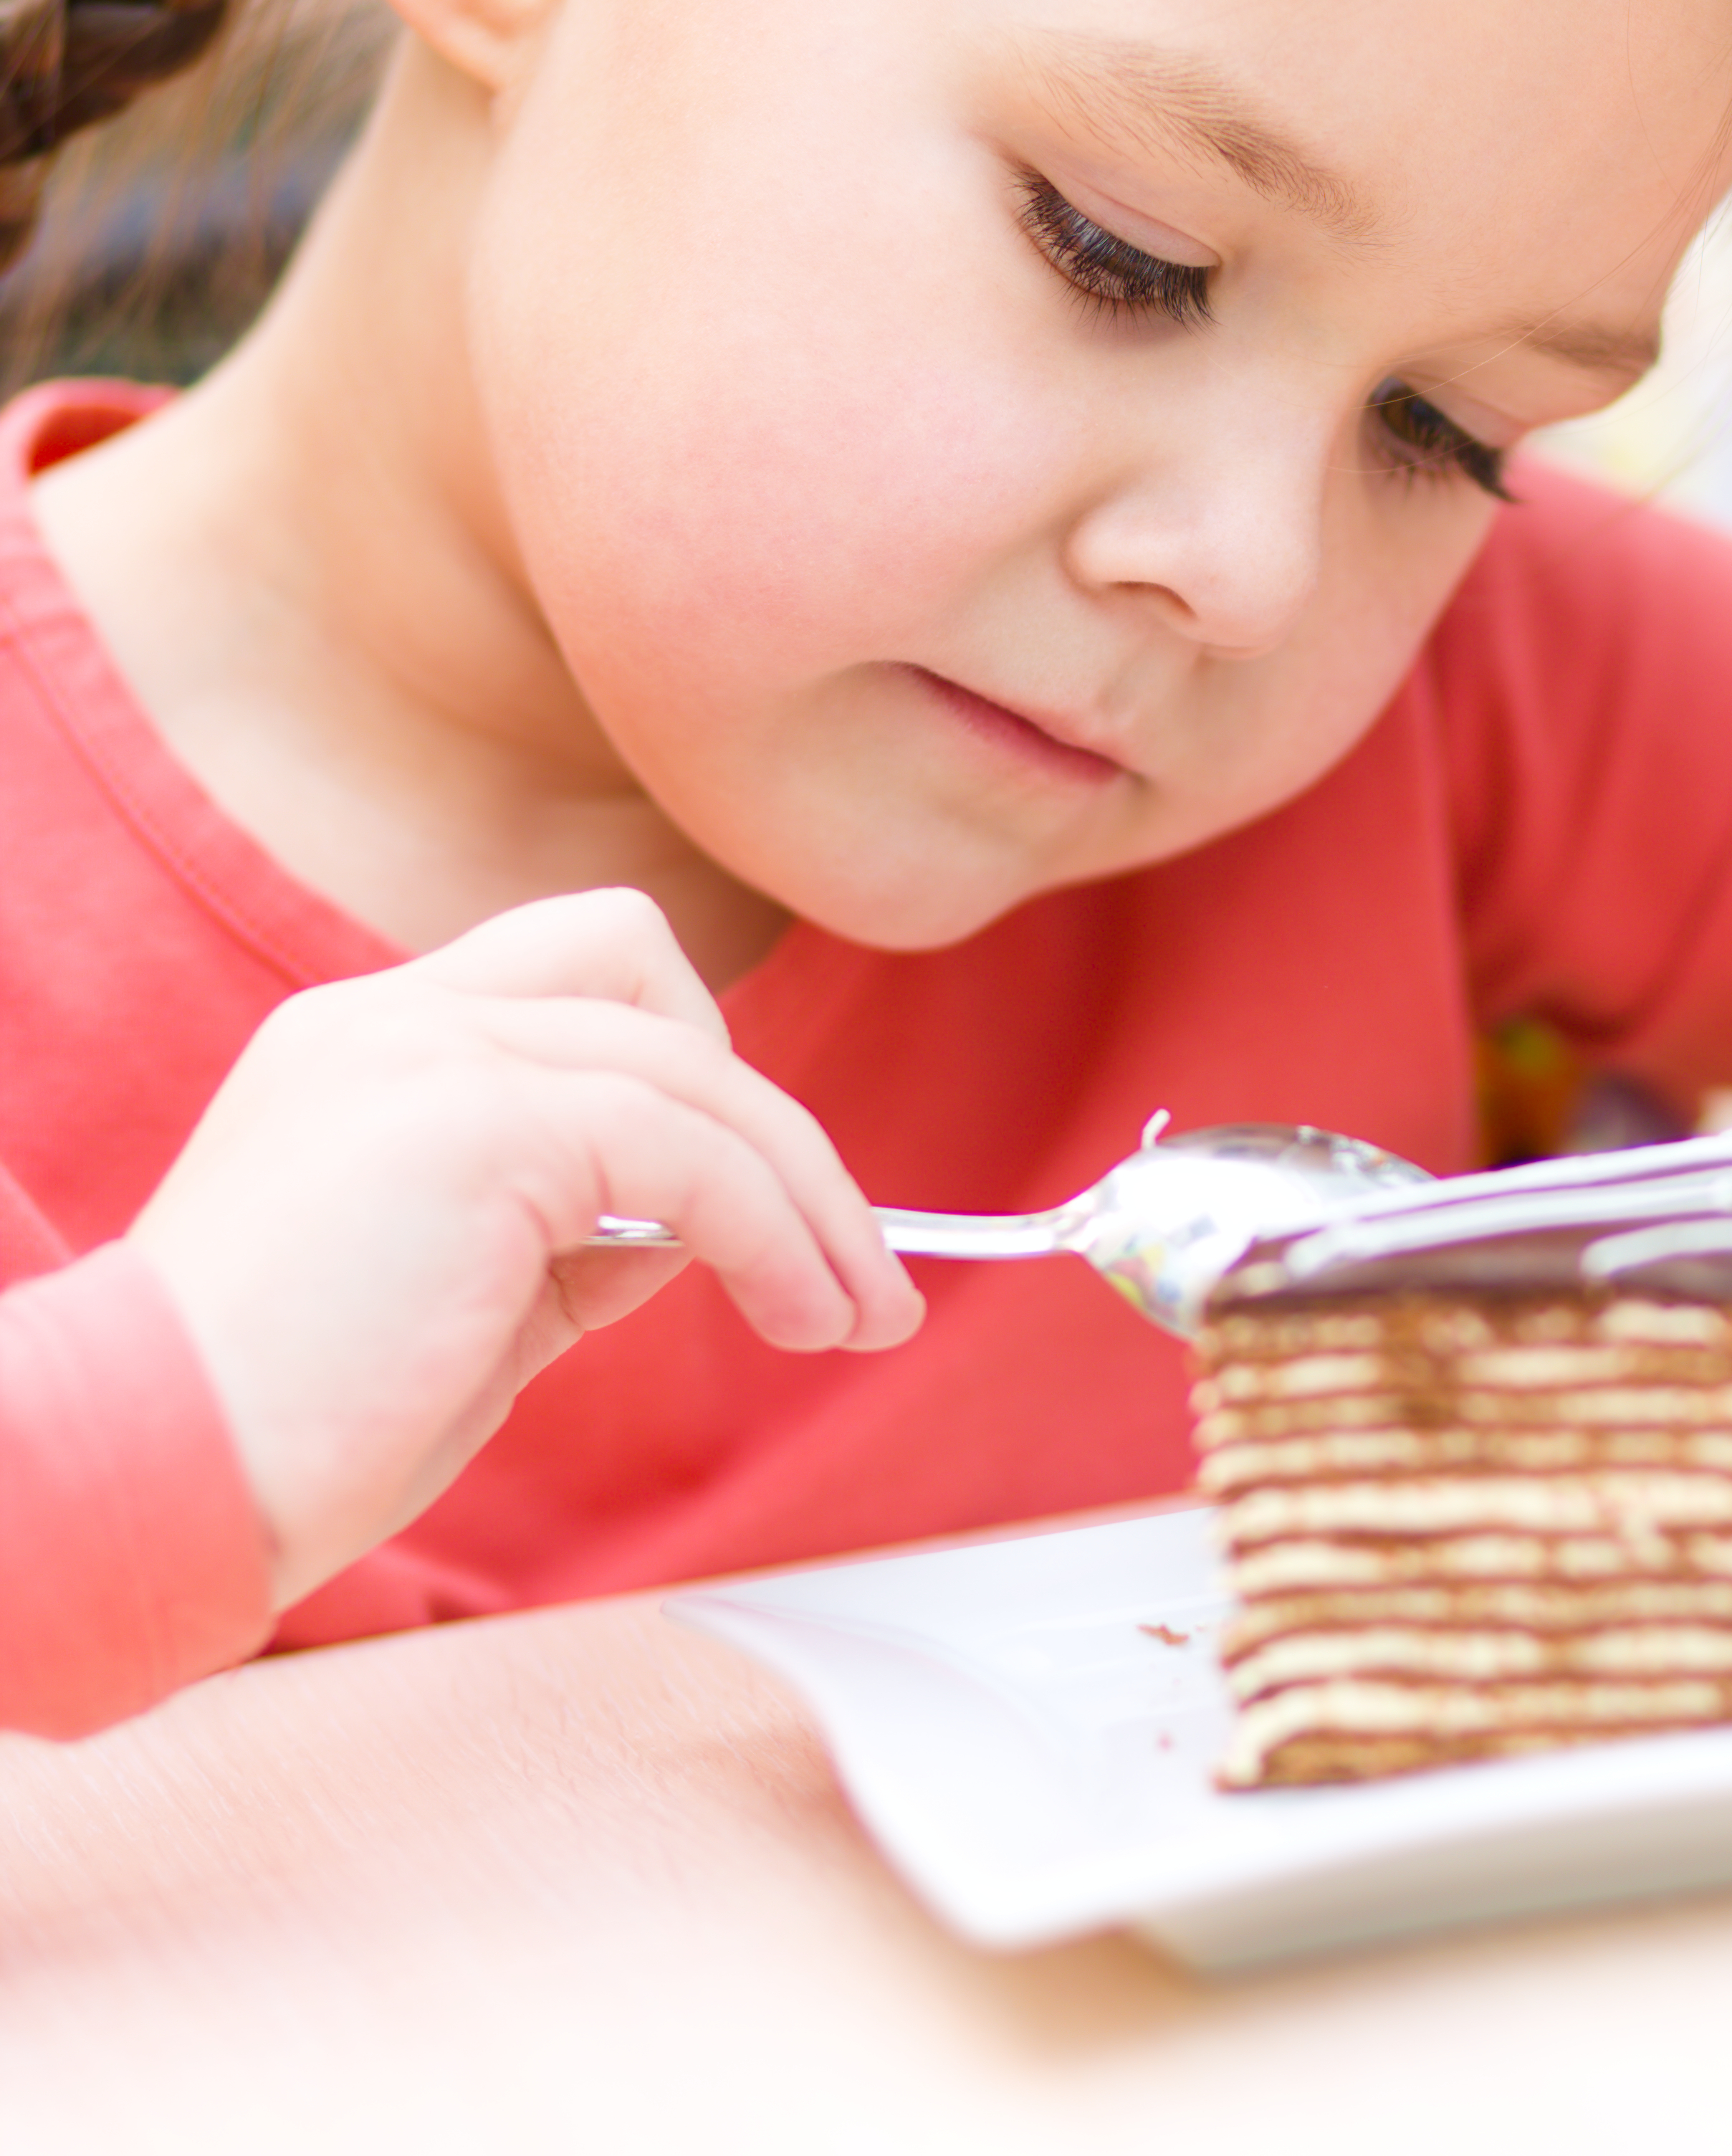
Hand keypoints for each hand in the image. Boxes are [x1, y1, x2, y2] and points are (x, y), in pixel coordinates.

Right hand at [127, 888, 919, 1608]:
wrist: (144, 1489)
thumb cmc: (287, 1433)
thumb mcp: (463, 1301)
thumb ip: (572, 1235)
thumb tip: (701, 1228)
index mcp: (373, 1040)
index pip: (581, 970)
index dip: (689, 1067)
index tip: (759, 1199)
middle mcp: (397, 1016)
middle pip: (652, 981)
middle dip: (770, 1122)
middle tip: (846, 1261)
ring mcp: (433, 1052)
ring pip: (698, 1072)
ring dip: (809, 1196)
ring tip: (858, 1313)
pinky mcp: (482, 1124)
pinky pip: (693, 1154)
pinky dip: (776, 1231)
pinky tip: (804, 1315)